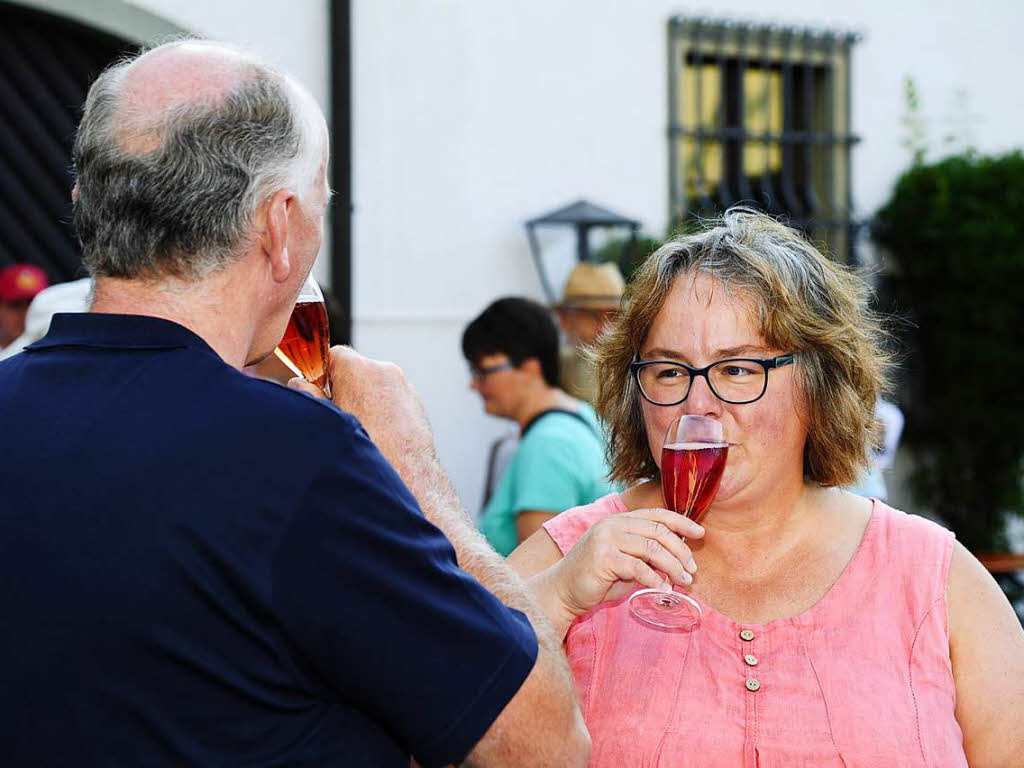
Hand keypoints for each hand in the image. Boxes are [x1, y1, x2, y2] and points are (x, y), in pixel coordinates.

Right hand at [288, 345, 435, 467]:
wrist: (406, 476)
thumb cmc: (364, 450)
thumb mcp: (325, 421)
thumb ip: (307, 395)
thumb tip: (298, 383)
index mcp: (358, 369)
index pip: (334, 354)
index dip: (322, 372)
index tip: (317, 390)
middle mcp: (384, 371)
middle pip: (355, 370)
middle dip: (343, 388)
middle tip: (336, 415)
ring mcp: (404, 386)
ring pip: (375, 386)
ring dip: (364, 400)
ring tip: (359, 431)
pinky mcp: (416, 403)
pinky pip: (392, 399)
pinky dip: (383, 411)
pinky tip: (378, 436)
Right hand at [550, 508, 703, 618]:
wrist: (563, 590)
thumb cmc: (596, 577)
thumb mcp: (625, 560)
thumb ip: (646, 555)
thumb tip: (678, 559)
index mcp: (618, 520)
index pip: (656, 514)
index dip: (681, 522)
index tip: (700, 533)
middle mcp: (612, 525)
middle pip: (658, 531)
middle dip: (681, 550)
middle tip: (693, 569)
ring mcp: (606, 539)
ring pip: (652, 548)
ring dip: (673, 566)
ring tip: (684, 581)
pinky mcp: (603, 558)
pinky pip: (638, 567)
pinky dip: (654, 578)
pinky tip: (662, 588)